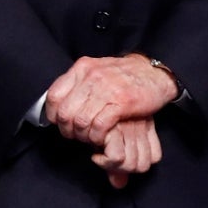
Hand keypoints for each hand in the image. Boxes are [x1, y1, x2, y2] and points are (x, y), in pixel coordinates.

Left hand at [44, 56, 177, 143]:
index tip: (59, 124)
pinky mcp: (121, 102)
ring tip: (89, 138)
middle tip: (75, 136)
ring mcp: (106, 88)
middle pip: (65, 112)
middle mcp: (91, 76)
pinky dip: (97, 137)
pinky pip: (99, 125)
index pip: (53, 96)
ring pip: (80, 121)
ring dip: (83, 136)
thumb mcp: (97, 71)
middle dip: (67, 130)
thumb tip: (58, 102)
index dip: (53, 115)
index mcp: (82, 68)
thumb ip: (78, 83)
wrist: (155, 73)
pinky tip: (101, 139)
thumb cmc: (125, 75)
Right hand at [90, 117, 160, 188]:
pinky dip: (104, 162)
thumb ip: (118, 163)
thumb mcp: (110, 139)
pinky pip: (116, 158)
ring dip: (113, 167)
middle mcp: (140, 126)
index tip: (119, 158)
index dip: (137, 164)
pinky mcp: (114, 129)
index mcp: (145, 124)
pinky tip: (96, 155)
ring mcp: (129, 127)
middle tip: (107, 160)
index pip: (154, 158)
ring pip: (130, 165)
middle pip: (142, 166)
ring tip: (101, 157)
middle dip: (122, 169)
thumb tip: (119, 185)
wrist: (83, 101)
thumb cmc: (94, 118)